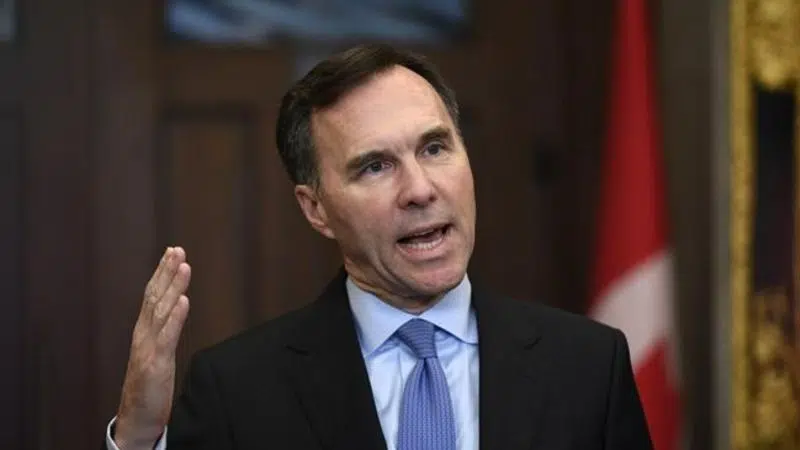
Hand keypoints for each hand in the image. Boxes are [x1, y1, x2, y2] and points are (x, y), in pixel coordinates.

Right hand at [114, 247, 190, 449]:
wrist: (137, 418)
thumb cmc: (149, 386)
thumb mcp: (157, 353)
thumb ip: (164, 330)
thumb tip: (176, 307)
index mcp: (144, 331)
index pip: (153, 295)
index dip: (162, 273)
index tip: (173, 252)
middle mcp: (144, 335)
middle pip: (155, 297)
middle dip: (167, 272)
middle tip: (177, 249)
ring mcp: (149, 348)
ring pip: (161, 311)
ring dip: (173, 287)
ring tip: (184, 266)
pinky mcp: (156, 363)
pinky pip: (167, 337)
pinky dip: (176, 318)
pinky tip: (184, 301)